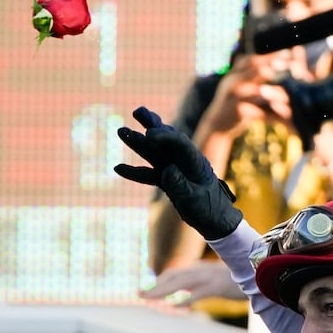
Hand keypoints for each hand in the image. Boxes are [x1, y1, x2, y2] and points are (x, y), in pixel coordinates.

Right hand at [115, 106, 242, 239]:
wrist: (214, 221)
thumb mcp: (196, 199)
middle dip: (151, 124)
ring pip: (153, 152)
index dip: (165, 136)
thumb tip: (166, 170)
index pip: (179, 142)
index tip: (149, 134)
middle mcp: (182, 161)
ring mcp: (173, 169)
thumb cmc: (210, 208)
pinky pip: (148, 173)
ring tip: (121, 131)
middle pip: (165, 139)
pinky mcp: (166, 180)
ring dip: (138, 142)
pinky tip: (118, 168)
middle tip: (137, 112)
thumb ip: (181, 185)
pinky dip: (134, 172)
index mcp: (194, 161)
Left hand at [141, 263, 244, 305]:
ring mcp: (210, 277)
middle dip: (155, 286)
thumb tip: (183, 295)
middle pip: (173, 276)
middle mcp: (202, 270)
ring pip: (180, 282)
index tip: (146, 291)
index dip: (159, 281)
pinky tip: (174, 304)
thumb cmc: (240, 280)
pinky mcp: (219, 286)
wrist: (261, 275)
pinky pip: (199, 292)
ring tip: (147, 297)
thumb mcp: (216, 282)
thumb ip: (198, 286)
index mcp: (200, 269)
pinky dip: (186, 298)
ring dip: (162, 290)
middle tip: (138, 294)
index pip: (175, 273)